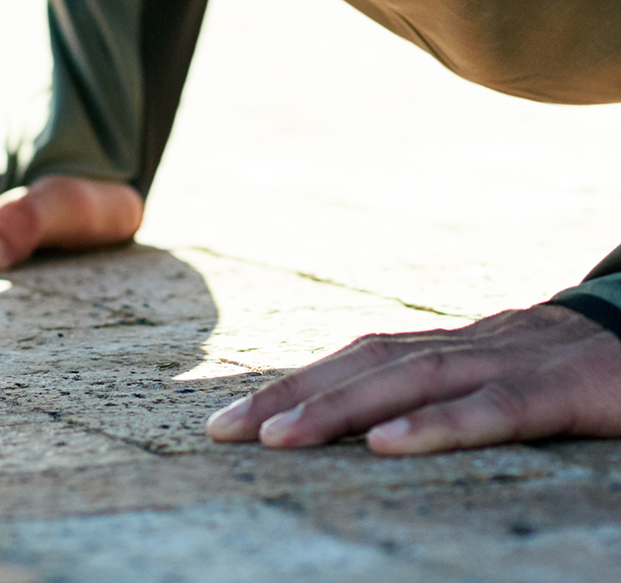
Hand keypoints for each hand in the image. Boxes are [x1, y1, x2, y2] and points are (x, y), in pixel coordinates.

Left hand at [206, 303, 620, 455]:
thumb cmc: (568, 371)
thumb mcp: (498, 381)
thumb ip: (440, 393)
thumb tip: (365, 423)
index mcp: (446, 348)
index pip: (352, 359)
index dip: (290, 383)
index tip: (227, 418)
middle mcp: (462, 347)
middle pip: (361, 364)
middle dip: (288, 396)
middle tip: (226, 431)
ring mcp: (504, 364)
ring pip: (406, 381)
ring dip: (335, 408)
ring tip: (278, 439)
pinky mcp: (550, 393)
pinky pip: (485, 411)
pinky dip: (432, 426)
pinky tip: (385, 446)